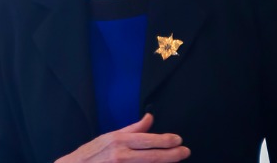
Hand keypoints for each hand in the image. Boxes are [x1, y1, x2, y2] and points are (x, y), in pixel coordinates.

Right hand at [55, 113, 190, 161]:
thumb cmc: (91, 154)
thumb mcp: (110, 136)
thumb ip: (133, 129)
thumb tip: (150, 118)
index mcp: (119, 141)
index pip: (148, 141)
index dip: (166, 141)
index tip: (179, 140)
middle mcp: (121, 156)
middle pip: (152, 157)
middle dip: (172, 155)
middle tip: (186, 152)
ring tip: (175, 161)